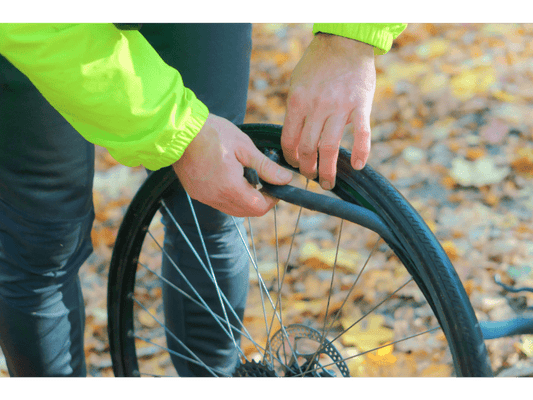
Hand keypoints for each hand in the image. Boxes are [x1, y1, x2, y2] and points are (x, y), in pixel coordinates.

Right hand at [173, 114, 292, 216]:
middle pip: (246, 212)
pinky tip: (229, 177)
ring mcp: (204, 197)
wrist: (179, 130)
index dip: (272, 200)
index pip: (259, 208)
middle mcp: (216, 198)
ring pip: (232, 209)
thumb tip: (286, 179)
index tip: (275, 186)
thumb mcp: (244, 147)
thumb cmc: (212, 134)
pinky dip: (229, 196)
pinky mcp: (195, 193)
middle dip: (259, 201)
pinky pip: (218, 202)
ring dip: (244, 199)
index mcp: (230, 188)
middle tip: (264, 182)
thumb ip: (266, 167)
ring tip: (245, 177)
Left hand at [281, 33, 375, 189]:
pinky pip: (362, 133)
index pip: (289, 140)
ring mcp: (340, 106)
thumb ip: (295, 110)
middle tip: (311, 177)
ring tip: (329, 183)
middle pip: (308, 148)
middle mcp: (317, 106)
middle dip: (308, 169)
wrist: (345, 41)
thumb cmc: (318, 64)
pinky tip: (359, 166)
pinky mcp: (361, 104)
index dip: (290, 158)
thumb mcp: (297, 84)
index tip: (294, 165)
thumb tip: (291, 138)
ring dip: (329, 170)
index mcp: (298, 102)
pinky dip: (362, 152)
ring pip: (331, 147)